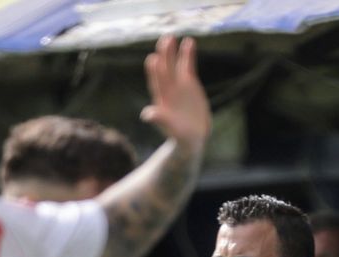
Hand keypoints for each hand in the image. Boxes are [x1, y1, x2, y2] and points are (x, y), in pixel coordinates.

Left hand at [140, 36, 210, 151]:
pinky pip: (188, 66)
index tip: (154, 59)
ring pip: (175, 64)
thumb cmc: (180, 137)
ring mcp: (178, 85)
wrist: (192, 138)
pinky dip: (188, 55)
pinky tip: (189, 42)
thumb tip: (146, 114)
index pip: (157, 82)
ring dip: (174, 51)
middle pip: (165, 69)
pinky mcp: (190, 83)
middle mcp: (168, 89)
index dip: (155, 72)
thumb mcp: (172, 130)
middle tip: (165, 40)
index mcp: (162, 100)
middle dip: (164, 55)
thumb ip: (160, 120)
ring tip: (174, 37)